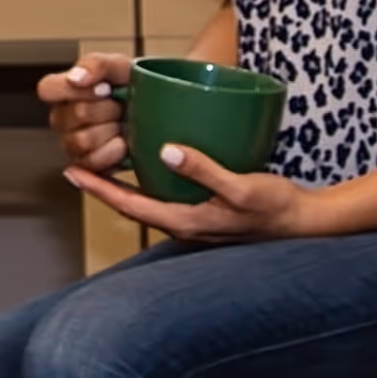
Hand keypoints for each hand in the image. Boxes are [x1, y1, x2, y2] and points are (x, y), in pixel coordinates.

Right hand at [36, 52, 136, 190]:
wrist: (156, 113)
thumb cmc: (134, 86)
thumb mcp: (119, 66)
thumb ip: (96, 64)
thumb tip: (75, 78)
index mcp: (63, 91)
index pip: (47, 89)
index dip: (75, 89)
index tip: (104, 89)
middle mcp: (62, 118)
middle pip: (74, 115)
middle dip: (107, 109)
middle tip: (121, 106)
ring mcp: (71, 144)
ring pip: (81, 140)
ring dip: (111, 131)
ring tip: (122, 124)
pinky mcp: (86, 166)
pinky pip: (91, 162)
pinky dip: (113, 152)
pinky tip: (123, 143)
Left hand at [40, 53, 320, 239]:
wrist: (303, 225)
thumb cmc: (274, 207)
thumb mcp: (240, 187)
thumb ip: (204, 170)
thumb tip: (165, 151)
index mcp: (186, 221)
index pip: (131, 205)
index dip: (100, 189)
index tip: (73, 172)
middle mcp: (185, 226)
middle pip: (133, 206)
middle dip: (104, 188)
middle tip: (76, 166)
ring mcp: (195, 223)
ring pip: (149, 204)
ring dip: (124, 188)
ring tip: (103, 165)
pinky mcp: (206, 215)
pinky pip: (167, 200)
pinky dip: (150, 185)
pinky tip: (150, 168)